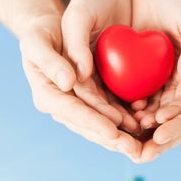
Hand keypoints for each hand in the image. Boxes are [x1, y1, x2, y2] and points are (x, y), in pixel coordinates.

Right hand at [19, 14, 141, 158]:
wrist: (54, 31)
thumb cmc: (43, 32)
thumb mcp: (38, 40)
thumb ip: (50, 61)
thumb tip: (68, 82)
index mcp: (47, 95)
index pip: (71, 111)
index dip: (92, 121)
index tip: (113, 131)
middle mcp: (62, 106)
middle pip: (88, 126)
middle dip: (111, 139)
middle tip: (134, 149)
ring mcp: (77, 106)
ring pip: (99, 126)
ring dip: (120, 137)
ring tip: (140, 145)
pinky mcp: (91, 102)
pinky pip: (107, 116)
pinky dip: (123, 124)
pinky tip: (141, 128)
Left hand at [138, 17, 180, 161]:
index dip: (179, 125)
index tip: (160, 133)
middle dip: (161, 142)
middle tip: (140, 155)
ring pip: (168, 125)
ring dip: (149, 136)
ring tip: (130, 145)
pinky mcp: (173, 100)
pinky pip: (158, 113)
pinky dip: (144, 118)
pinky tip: (128, 122)